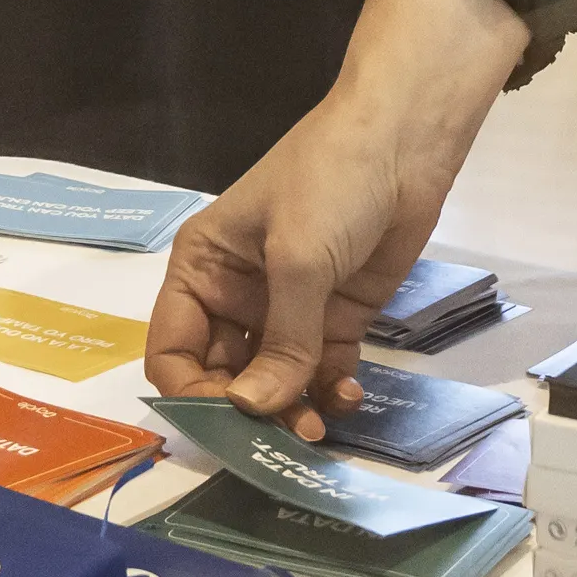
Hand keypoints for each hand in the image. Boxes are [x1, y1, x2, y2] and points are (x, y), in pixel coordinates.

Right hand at [146, 0, 525, 436]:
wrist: (405, 140)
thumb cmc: (330, 182)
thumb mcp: (297, 258)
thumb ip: (280, 341)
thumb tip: (254, 411)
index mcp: (202, 269)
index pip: (172, 350)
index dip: (191, 392)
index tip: (229, 423)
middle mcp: (235, 296)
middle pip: (222, 375)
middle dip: (247, 410)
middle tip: (284, 436)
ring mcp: (287, 310)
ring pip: (273, 381)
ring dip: (290, 410)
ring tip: (319, 426)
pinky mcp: (335, 317)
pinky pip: (319, 371)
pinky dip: (328, 392)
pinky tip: (348, 398)